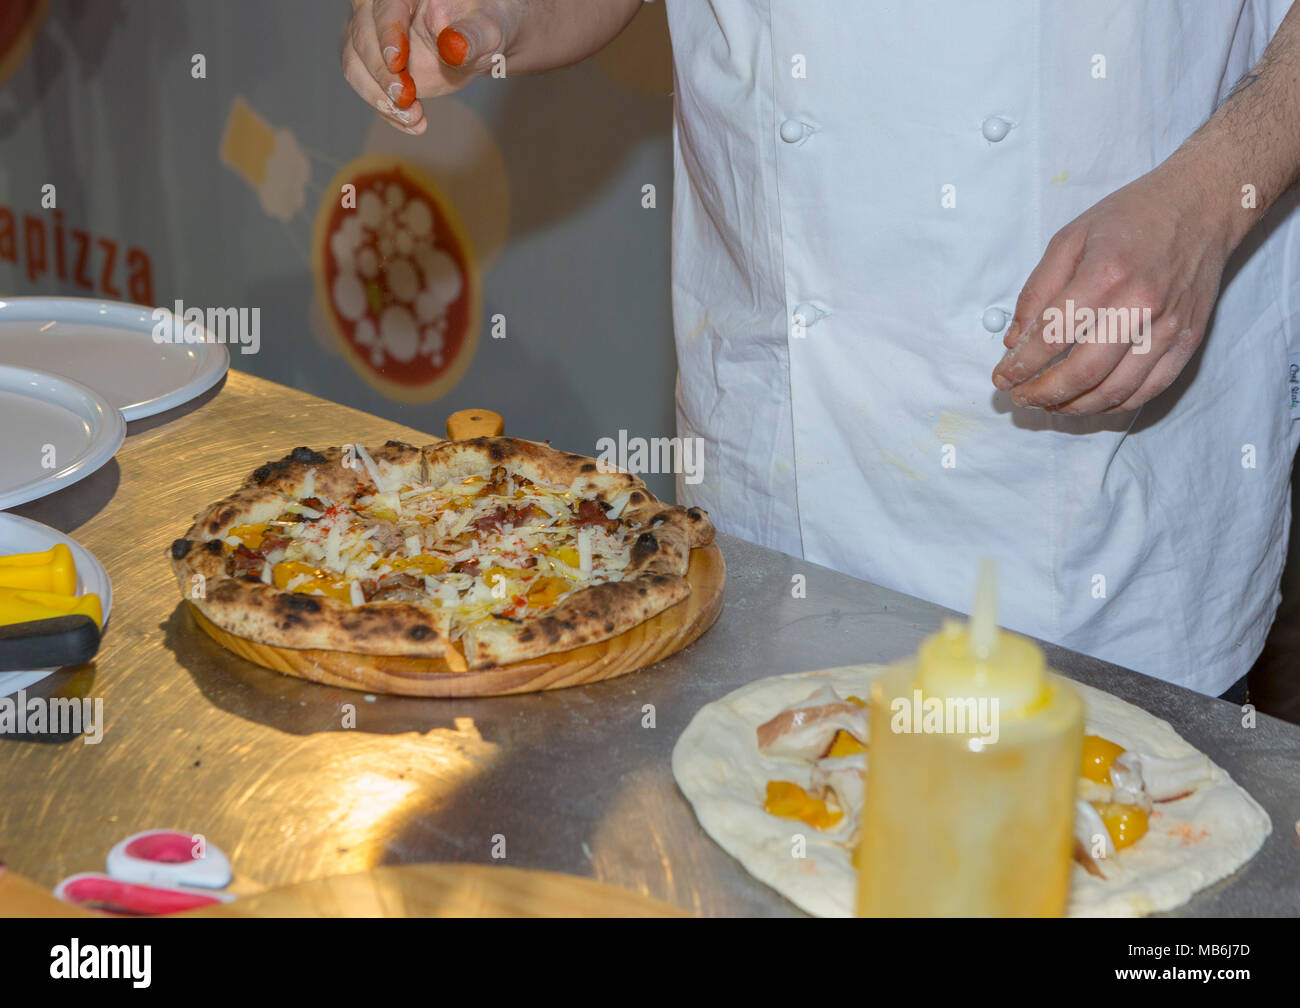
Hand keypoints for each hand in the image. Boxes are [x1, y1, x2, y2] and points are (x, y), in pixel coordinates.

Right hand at [341, 1, 520, 134]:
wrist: (477, 44)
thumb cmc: (480, 28)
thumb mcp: (485, 32)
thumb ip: (470, 36)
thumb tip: (452, 45)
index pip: (386, 5)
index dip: (388, 32)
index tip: (398, 62)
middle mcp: (379, 7)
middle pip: (361, 35)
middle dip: (381, 73)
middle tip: (406, 100)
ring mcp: (371, 35)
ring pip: (354, 63)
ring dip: (378, 97)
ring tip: (414, 118)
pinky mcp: (371, 62)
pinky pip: (365, 86)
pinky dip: (386, 110)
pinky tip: (413, 124)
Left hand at [991, 159, 1235, 414]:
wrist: (1202, 205)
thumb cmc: (1132, 217)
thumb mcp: (1070, 238)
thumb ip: (1037, 291)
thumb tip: (1016, 341)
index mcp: (1105, 275)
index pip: (1052, 337)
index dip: (1020, 366)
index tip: (1001, 378)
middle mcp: (1139, 305)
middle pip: (1082, 372)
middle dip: (1042, 394)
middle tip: (1020, 398)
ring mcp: (1168, 327)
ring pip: (1115, 390)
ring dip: (1074, 406)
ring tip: (1048, 404)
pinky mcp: (1188, 340)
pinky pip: (1148, 390)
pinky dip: (1114, 405)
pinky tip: (1088, 401)